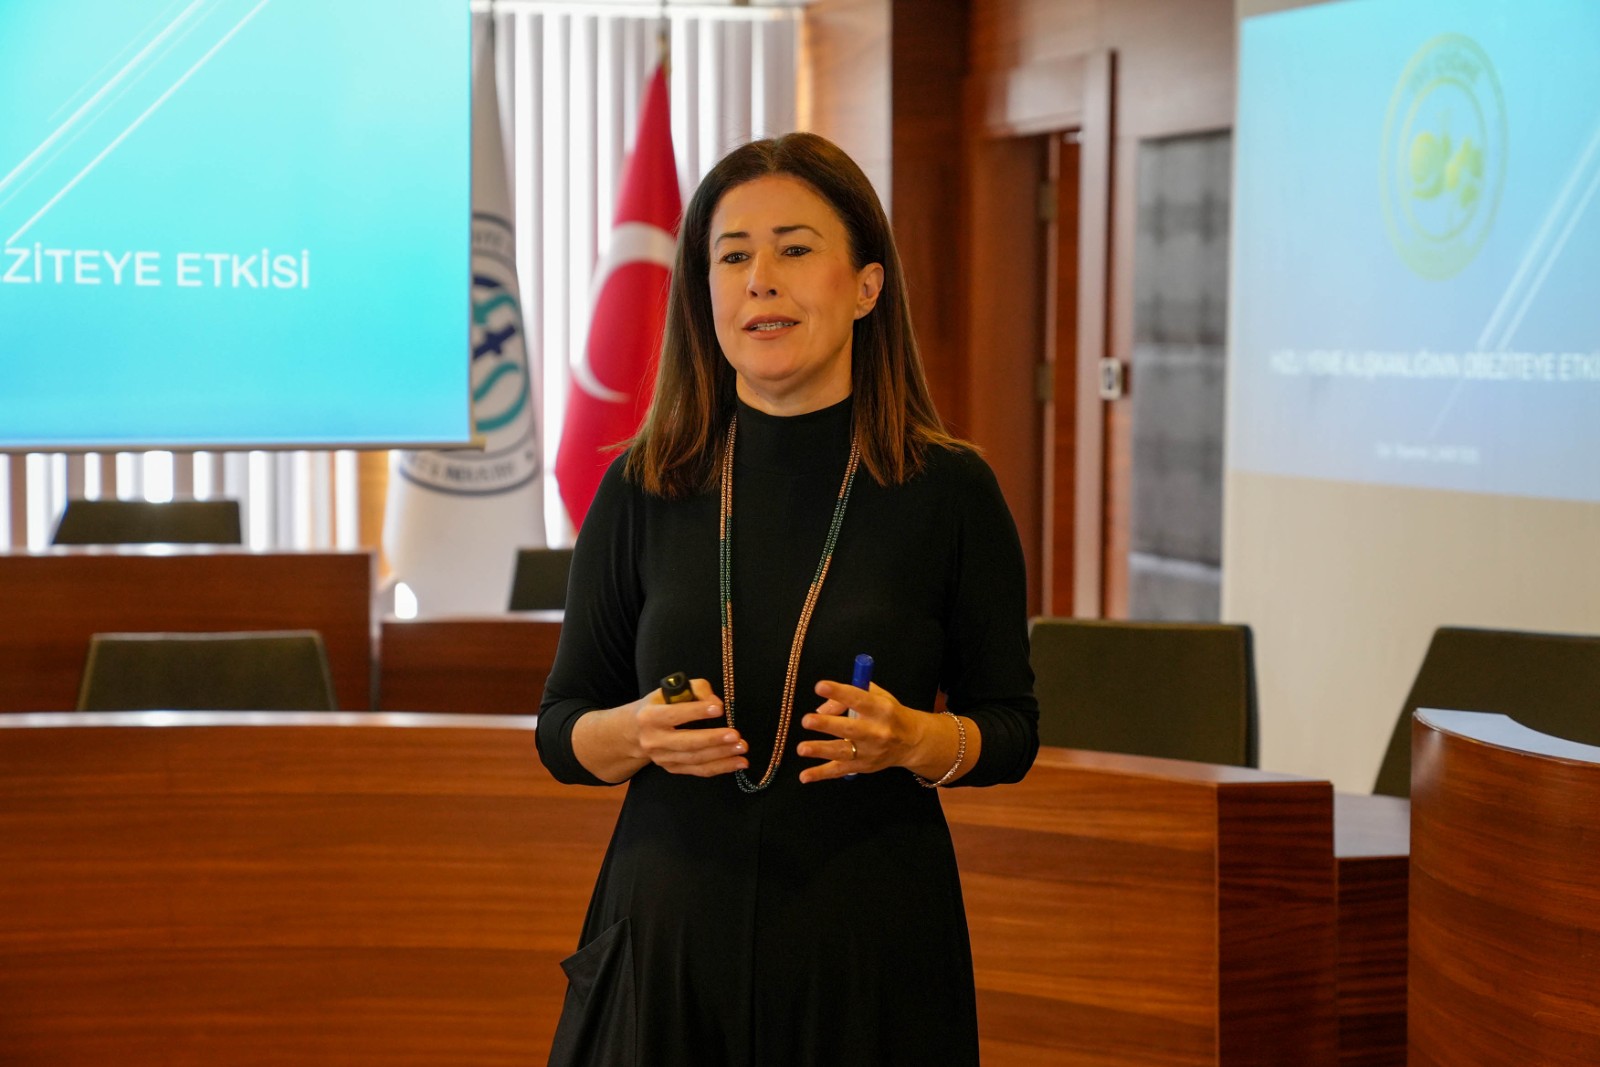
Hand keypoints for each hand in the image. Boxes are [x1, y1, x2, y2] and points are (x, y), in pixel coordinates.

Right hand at [632, 676, 748, 777]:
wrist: (636, 731)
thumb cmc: (660, 705)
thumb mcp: (671, 691)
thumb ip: (695, 690)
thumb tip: (717, 704)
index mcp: (649, 717)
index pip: (674, 714)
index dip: (696, 711)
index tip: (719, 709)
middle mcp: (653, 740)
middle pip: (686, 742)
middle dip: (713, 739)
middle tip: (736, 735)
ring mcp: (662, 758)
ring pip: (695, 759)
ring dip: (722, 755)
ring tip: (742, 748)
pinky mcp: (672, 769)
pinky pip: (699, 770)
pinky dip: (721, 767)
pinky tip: (739, 763)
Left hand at [796, 679, 923, 782]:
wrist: (911, 742)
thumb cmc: (889, 714)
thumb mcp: (877, 696)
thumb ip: (849, 696)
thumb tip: (821, 708)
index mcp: (881, 709)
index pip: (859, 699)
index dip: (839, 692)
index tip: (820, 686)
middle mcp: (877, 732)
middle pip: (849, 728)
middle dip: (827, 725)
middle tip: (807, 720)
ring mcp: (869, 752)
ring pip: (842, 751)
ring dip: (821, 750)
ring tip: (802, 748)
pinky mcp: (862, 767)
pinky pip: (839, 770)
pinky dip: (821, 774)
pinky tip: (804, 776)